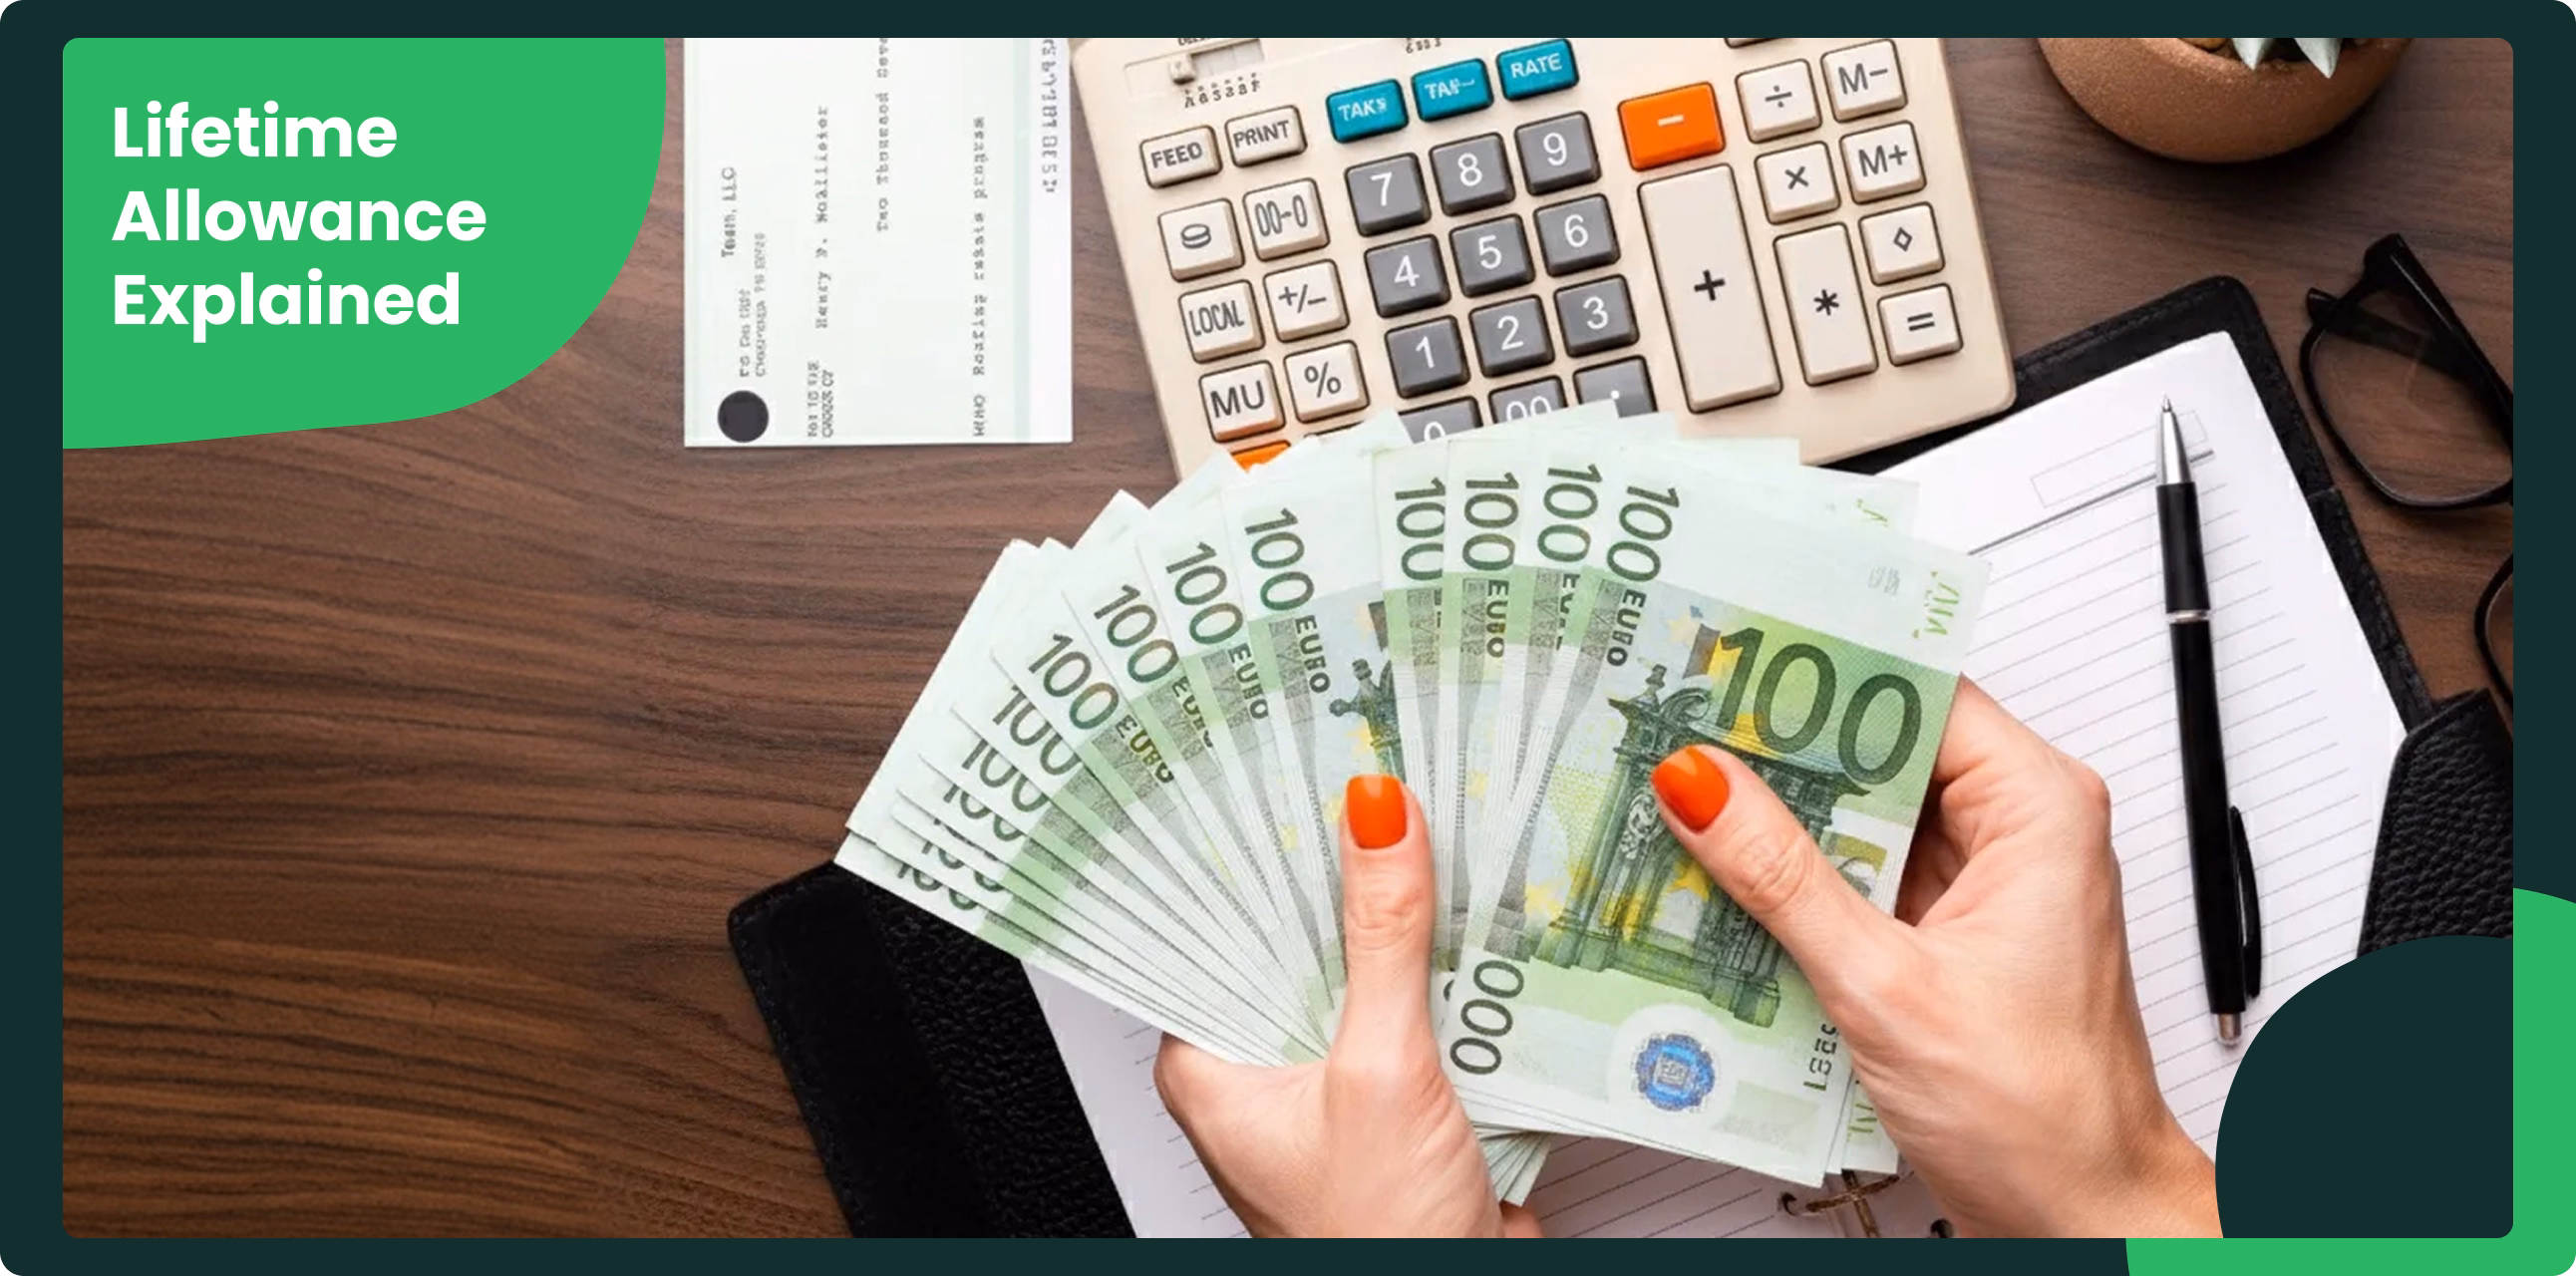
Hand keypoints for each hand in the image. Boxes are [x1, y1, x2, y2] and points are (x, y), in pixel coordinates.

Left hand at [1154, 776, 1541, 1237]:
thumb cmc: (1377, 1240)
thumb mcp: (1380, 1069)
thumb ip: (1383, 938)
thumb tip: (1375, 817)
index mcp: (1212, 1059)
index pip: (1217, 918)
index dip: (1254, 840)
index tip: (1286, 761)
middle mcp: (1263, 1065)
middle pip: (1297, 933)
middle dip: (1344, 864)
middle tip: (1378, 767)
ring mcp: (1335, 1079)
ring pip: (1365, 965)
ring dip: (1405, 912)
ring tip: (1436, 820)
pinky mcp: (1402, 1093)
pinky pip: (1420, 1006)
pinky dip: (1450, 967)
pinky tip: (1479, 915)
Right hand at [1649, 678, 2220, 1237]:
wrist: (2082, 1213)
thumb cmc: (2042, 1113)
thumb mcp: (1883, 983)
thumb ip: (1782, 877)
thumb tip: (1703, 784)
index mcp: (2038, 807)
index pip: (1915, 689)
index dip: (1819, 669)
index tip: (1730, 659)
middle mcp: (2016, 829)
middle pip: (1878, 745)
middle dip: (1781, 746)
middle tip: (1682, 730)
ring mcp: (1979, 880)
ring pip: (1860, 811)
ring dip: (1780, 816)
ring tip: (1688, 800)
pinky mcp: (1943, 927)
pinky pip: (1858, 871)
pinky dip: (1796, 875)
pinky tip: (1727, 877)